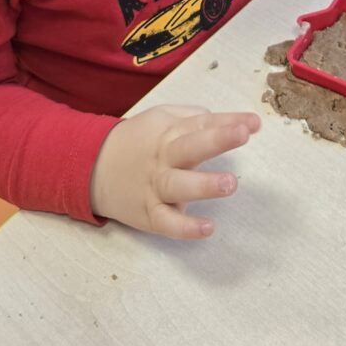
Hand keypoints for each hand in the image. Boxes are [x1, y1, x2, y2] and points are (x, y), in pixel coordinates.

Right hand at [89, 105, 259, 237]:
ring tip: (231, 183)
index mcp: (169, 132)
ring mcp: (155, 186)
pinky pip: (166, 223)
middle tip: (241, 135)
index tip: (254, 123)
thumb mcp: (162, 119)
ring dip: (205, 185)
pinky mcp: (149, 214)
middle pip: (189, 147)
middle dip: (216, 140)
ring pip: (179, 185)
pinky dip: (185, 228)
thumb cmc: (138, 141)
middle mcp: (163, 157)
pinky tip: (207, 228)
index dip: (228, 122)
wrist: (91, 167)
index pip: (201, 124)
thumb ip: (194, 117)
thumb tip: (229, 121)